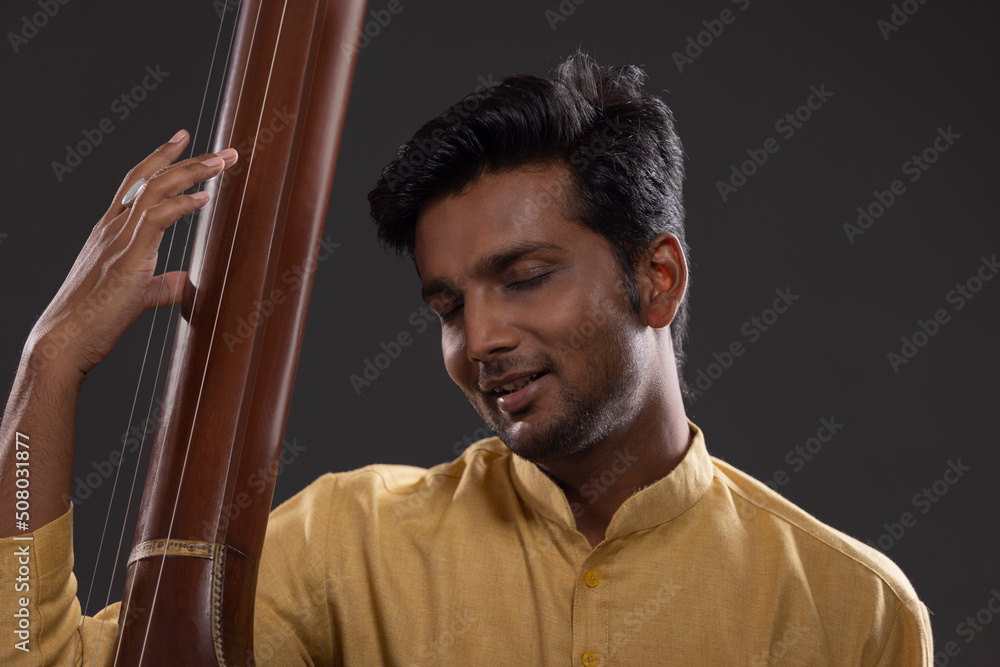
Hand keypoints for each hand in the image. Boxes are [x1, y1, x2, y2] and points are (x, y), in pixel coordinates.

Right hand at [27, 130, 237, 379]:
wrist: (67, 338)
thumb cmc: (96, 319)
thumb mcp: (137, 294)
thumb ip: (162, 285)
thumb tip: (184, 283)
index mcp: (111, 230)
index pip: (136, 183)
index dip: (160, 158)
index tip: (182, 139)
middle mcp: (113, 226)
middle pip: (149, 177)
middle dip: (187, 159)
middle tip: (221, 151)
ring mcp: (118, 237)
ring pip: (155, 189)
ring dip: (191, 173)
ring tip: (221, 162)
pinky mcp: (128, 255)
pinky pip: (157, 217)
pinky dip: (181, 204)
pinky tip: (204, 197)